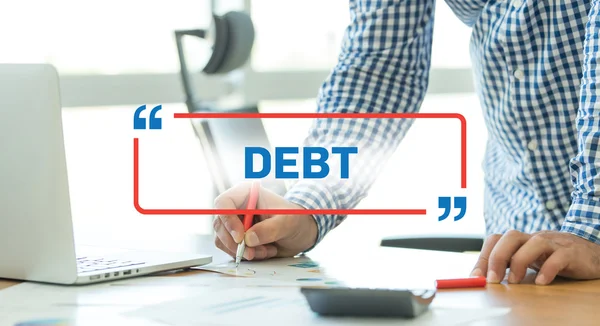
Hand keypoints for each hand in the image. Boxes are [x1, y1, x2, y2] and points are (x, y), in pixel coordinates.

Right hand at [212, 182, 317, 260]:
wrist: (301, 232)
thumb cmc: (296, 219)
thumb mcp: (287, 222)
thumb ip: (269, 229)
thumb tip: (249, 239)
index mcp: (246, 193)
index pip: (224, 203)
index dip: (228, 221)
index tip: (240, 238)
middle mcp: (237, 206)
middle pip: (220, 224)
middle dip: (235, 243)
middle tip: (252, 252)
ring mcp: (235, 223)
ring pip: (223, 240)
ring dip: (243, 251)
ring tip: (266, 250)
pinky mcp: (237, 237)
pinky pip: (230, 250)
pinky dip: (246, 255)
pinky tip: (265, 251)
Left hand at [470, 230, 599, 284]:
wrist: (591, 255)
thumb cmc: (555, 258)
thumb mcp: (530, 259)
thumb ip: (510, 265)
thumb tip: (484, 278)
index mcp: (522, 240)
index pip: (496, 239)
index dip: (484, 256)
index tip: (476, 276)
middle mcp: (535, 238)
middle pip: (511, 236)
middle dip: (497, 257)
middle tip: (493, 279)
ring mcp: (554, 244)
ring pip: (535, 243)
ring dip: (519, 262)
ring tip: (514, 281)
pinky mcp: (572, 253)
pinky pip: (559, 257)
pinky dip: (548, 269)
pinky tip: (541, 282)